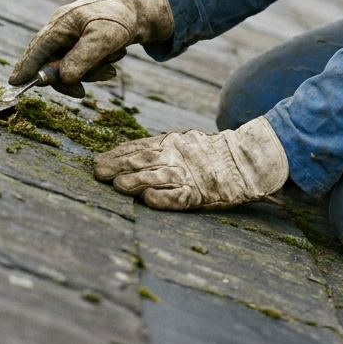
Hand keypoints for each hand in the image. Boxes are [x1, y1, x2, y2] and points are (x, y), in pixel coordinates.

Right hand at [10, 0, 173, 96]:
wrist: (142, 10)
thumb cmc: (121, 18)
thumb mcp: (104, 38)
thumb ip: (82, 58)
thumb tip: (63, 78)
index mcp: (61, 23)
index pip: (37, 49)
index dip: (25, 67)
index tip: (14, 85)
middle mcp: (62, 29)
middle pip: (50, 63)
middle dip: (69, 78)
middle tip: (82, 92)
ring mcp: (71, 36)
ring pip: (68, 67)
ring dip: (90, 72)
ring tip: (112, 65)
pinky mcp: (82, 43)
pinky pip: (82, 64)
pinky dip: (97, 67)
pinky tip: (113, 59)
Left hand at [93, 117, 288, 209]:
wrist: (244, 160)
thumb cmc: (207, 155)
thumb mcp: (181, 144)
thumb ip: (156, 149)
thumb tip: (122, 158)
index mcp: (170, 143)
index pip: (138, 147)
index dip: (117, 154)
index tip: (98, 161)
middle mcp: (176, 157)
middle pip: (143, 160)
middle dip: (118, 166)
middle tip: (98, 172)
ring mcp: (187, 175)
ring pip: (157, 177)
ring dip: (136, 181)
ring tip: (118, 185)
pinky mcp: (199, 194)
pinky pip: (178, 197)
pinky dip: (163, 198)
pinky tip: (148, 200)